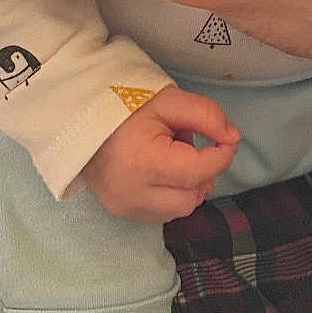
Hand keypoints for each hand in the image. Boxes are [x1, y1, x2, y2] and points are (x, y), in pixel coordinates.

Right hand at [81, 83, 239, 222]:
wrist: (78, 117)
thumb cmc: (124, 105)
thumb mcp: (167, 100)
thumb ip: (205, 115)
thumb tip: (233, 138)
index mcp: (144, 162)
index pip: (199, 170)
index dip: (221, 154)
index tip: (226, 138)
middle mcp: (133, 193)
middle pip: (193, 194)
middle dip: (201, 169)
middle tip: (187, 140)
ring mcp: (125, 206)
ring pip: (180, 208)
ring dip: (187, 184)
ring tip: (171, 154)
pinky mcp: (121, 211)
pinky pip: (162, 212)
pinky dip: (171, 194)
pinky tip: (159, 170)